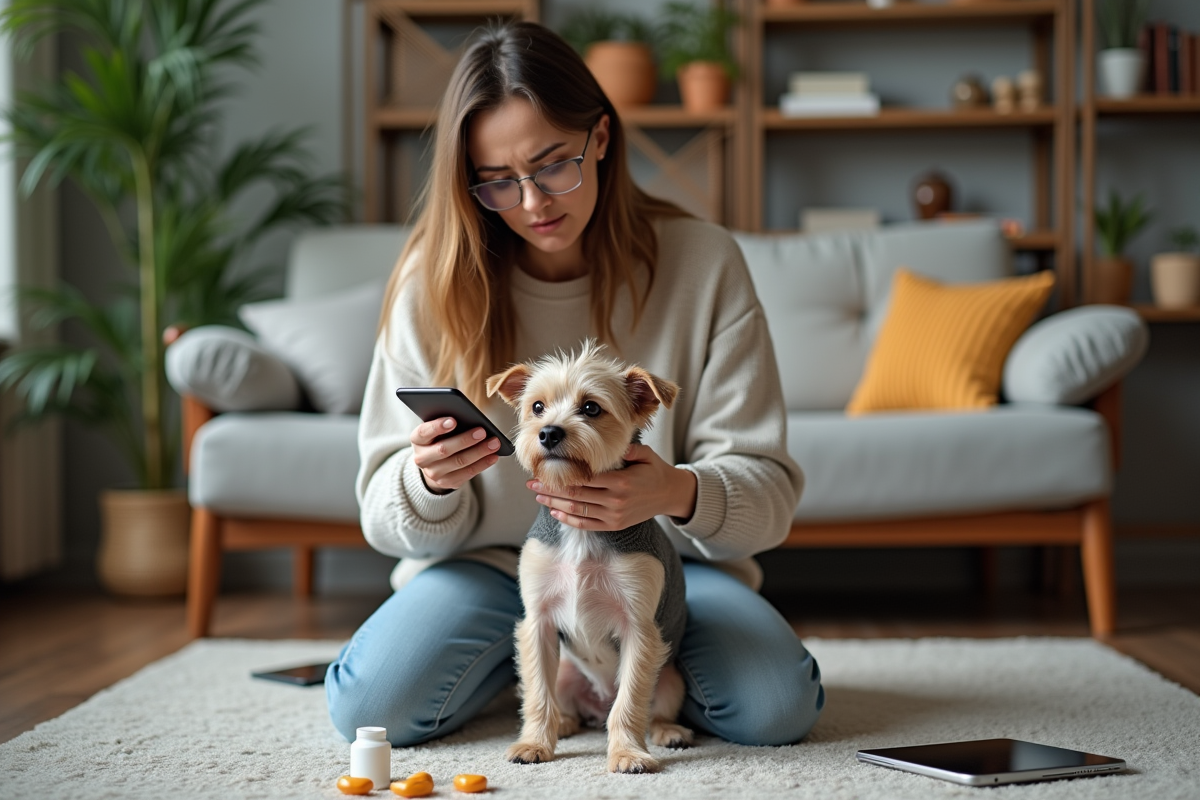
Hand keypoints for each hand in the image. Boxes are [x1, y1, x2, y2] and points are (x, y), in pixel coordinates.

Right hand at [411, 417, 501, 493]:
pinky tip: (493, 456)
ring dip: (479, 452)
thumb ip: (447, 422)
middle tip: (482, 431)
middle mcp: (422, 458)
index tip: (453, 420)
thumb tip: (470, 418)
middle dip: (465, 440)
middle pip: (443, 450)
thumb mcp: (438, 429)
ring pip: (458, 462)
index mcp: (417, 440)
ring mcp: (433, 473)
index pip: (424, 432)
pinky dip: (482, 464)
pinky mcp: (447, 483)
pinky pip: (467, 474)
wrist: (434, 464)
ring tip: (494, 443)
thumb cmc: (440, 437)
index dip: (437, 427)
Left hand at [527, 443, 696, 529]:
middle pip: (575, 495)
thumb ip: (626, 448)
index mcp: (621, 482)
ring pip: (577, 511)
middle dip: (551, 489)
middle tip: (532, 483)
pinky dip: (568, 519)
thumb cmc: (655, 471)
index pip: (584, 479)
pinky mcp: (614, 525)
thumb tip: (607, 441)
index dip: (561, 475)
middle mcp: (615, 501)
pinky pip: (586, 524)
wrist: (670, 495)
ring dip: (554, 503)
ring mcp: (613, 516)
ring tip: (538, 495)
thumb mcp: (645, 454)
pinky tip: (555, 511)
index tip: (544, 469)